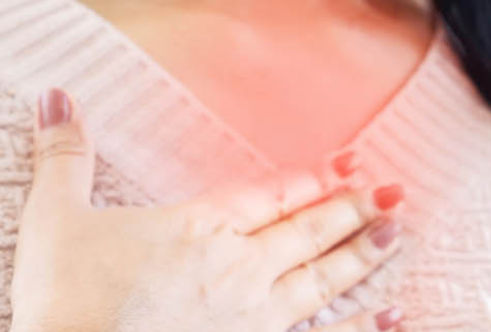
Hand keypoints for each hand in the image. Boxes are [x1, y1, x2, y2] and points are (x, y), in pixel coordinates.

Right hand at [11, 89, 406, 331]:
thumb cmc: (64, 301)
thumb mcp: (56, 219)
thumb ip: (67, 158)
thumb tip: (59, 100)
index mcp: (199, 229)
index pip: (271, 196)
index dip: (314, 178)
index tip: (352, 162)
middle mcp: (238, 269)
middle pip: (308, 233)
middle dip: (353, 211)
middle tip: (393, 195)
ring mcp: (253, 317)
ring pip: (322, 280)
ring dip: (363, 257)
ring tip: (397, 236)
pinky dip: (361, 327)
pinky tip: (395, 316)